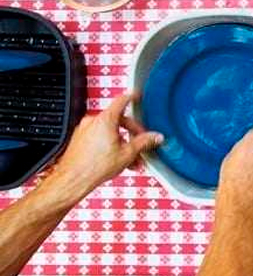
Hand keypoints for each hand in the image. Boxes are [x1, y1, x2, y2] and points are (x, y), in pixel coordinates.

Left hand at [49, 92, 163, 195]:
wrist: (73, 179)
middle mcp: (92, 122)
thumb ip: (144, 142)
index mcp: (105, 120)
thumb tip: (155, 137)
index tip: (136, 96)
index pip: (121, 102)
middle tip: (140, 144)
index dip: (131, 97)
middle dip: (131, 133)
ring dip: (122, 143)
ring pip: (109, 131)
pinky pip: (98, 137)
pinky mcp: (79, 140)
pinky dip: (109, 145)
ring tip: (129, 158)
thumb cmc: (94, 167)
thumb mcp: (127, 153)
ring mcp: (84, 130)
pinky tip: (116, 160)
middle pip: (118, 120)